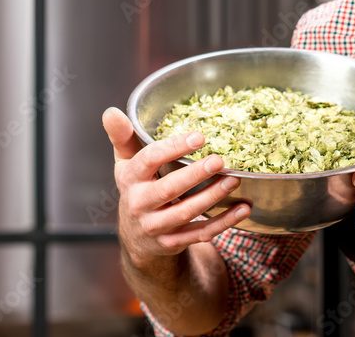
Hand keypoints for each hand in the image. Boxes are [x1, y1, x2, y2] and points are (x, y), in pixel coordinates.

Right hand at [102, 107, 250, 271]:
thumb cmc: (138, 187)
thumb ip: (123, 137)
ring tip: (234, 180)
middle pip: (169, 189)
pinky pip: (200, 233)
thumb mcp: (126, 163)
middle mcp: (139, 204)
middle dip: (195, 175)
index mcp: (130, 178)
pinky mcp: (172, 243)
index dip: (173, 148)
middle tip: (219, 161)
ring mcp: (155, 226)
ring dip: (212, 197)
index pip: (149, 159)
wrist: (136, 237)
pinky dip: (224, 222)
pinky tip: (243, 208)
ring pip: (186, 212)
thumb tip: (111, 111)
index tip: (200, 137)